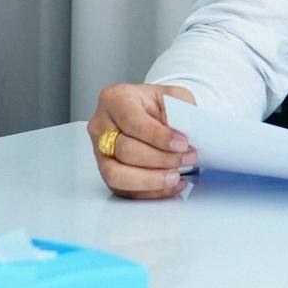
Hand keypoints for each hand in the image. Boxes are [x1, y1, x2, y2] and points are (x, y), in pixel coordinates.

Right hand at [87, 82, 196, 198]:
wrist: (149, 112)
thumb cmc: (158, 103)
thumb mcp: (173, 96)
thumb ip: (180, 111)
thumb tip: (185, 135)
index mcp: (116, 99)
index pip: (133, 121)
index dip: (158, 136)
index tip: (182, 144)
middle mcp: (101, 125)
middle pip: (125, 150)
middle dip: (160, 159)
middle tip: (187, 158)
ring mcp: (100, 151)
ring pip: (117, 175)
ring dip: (151, 180)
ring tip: (176, 177)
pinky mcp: (106, 172)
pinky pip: (123, 190)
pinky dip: (150, 192)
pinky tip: (170, 185)